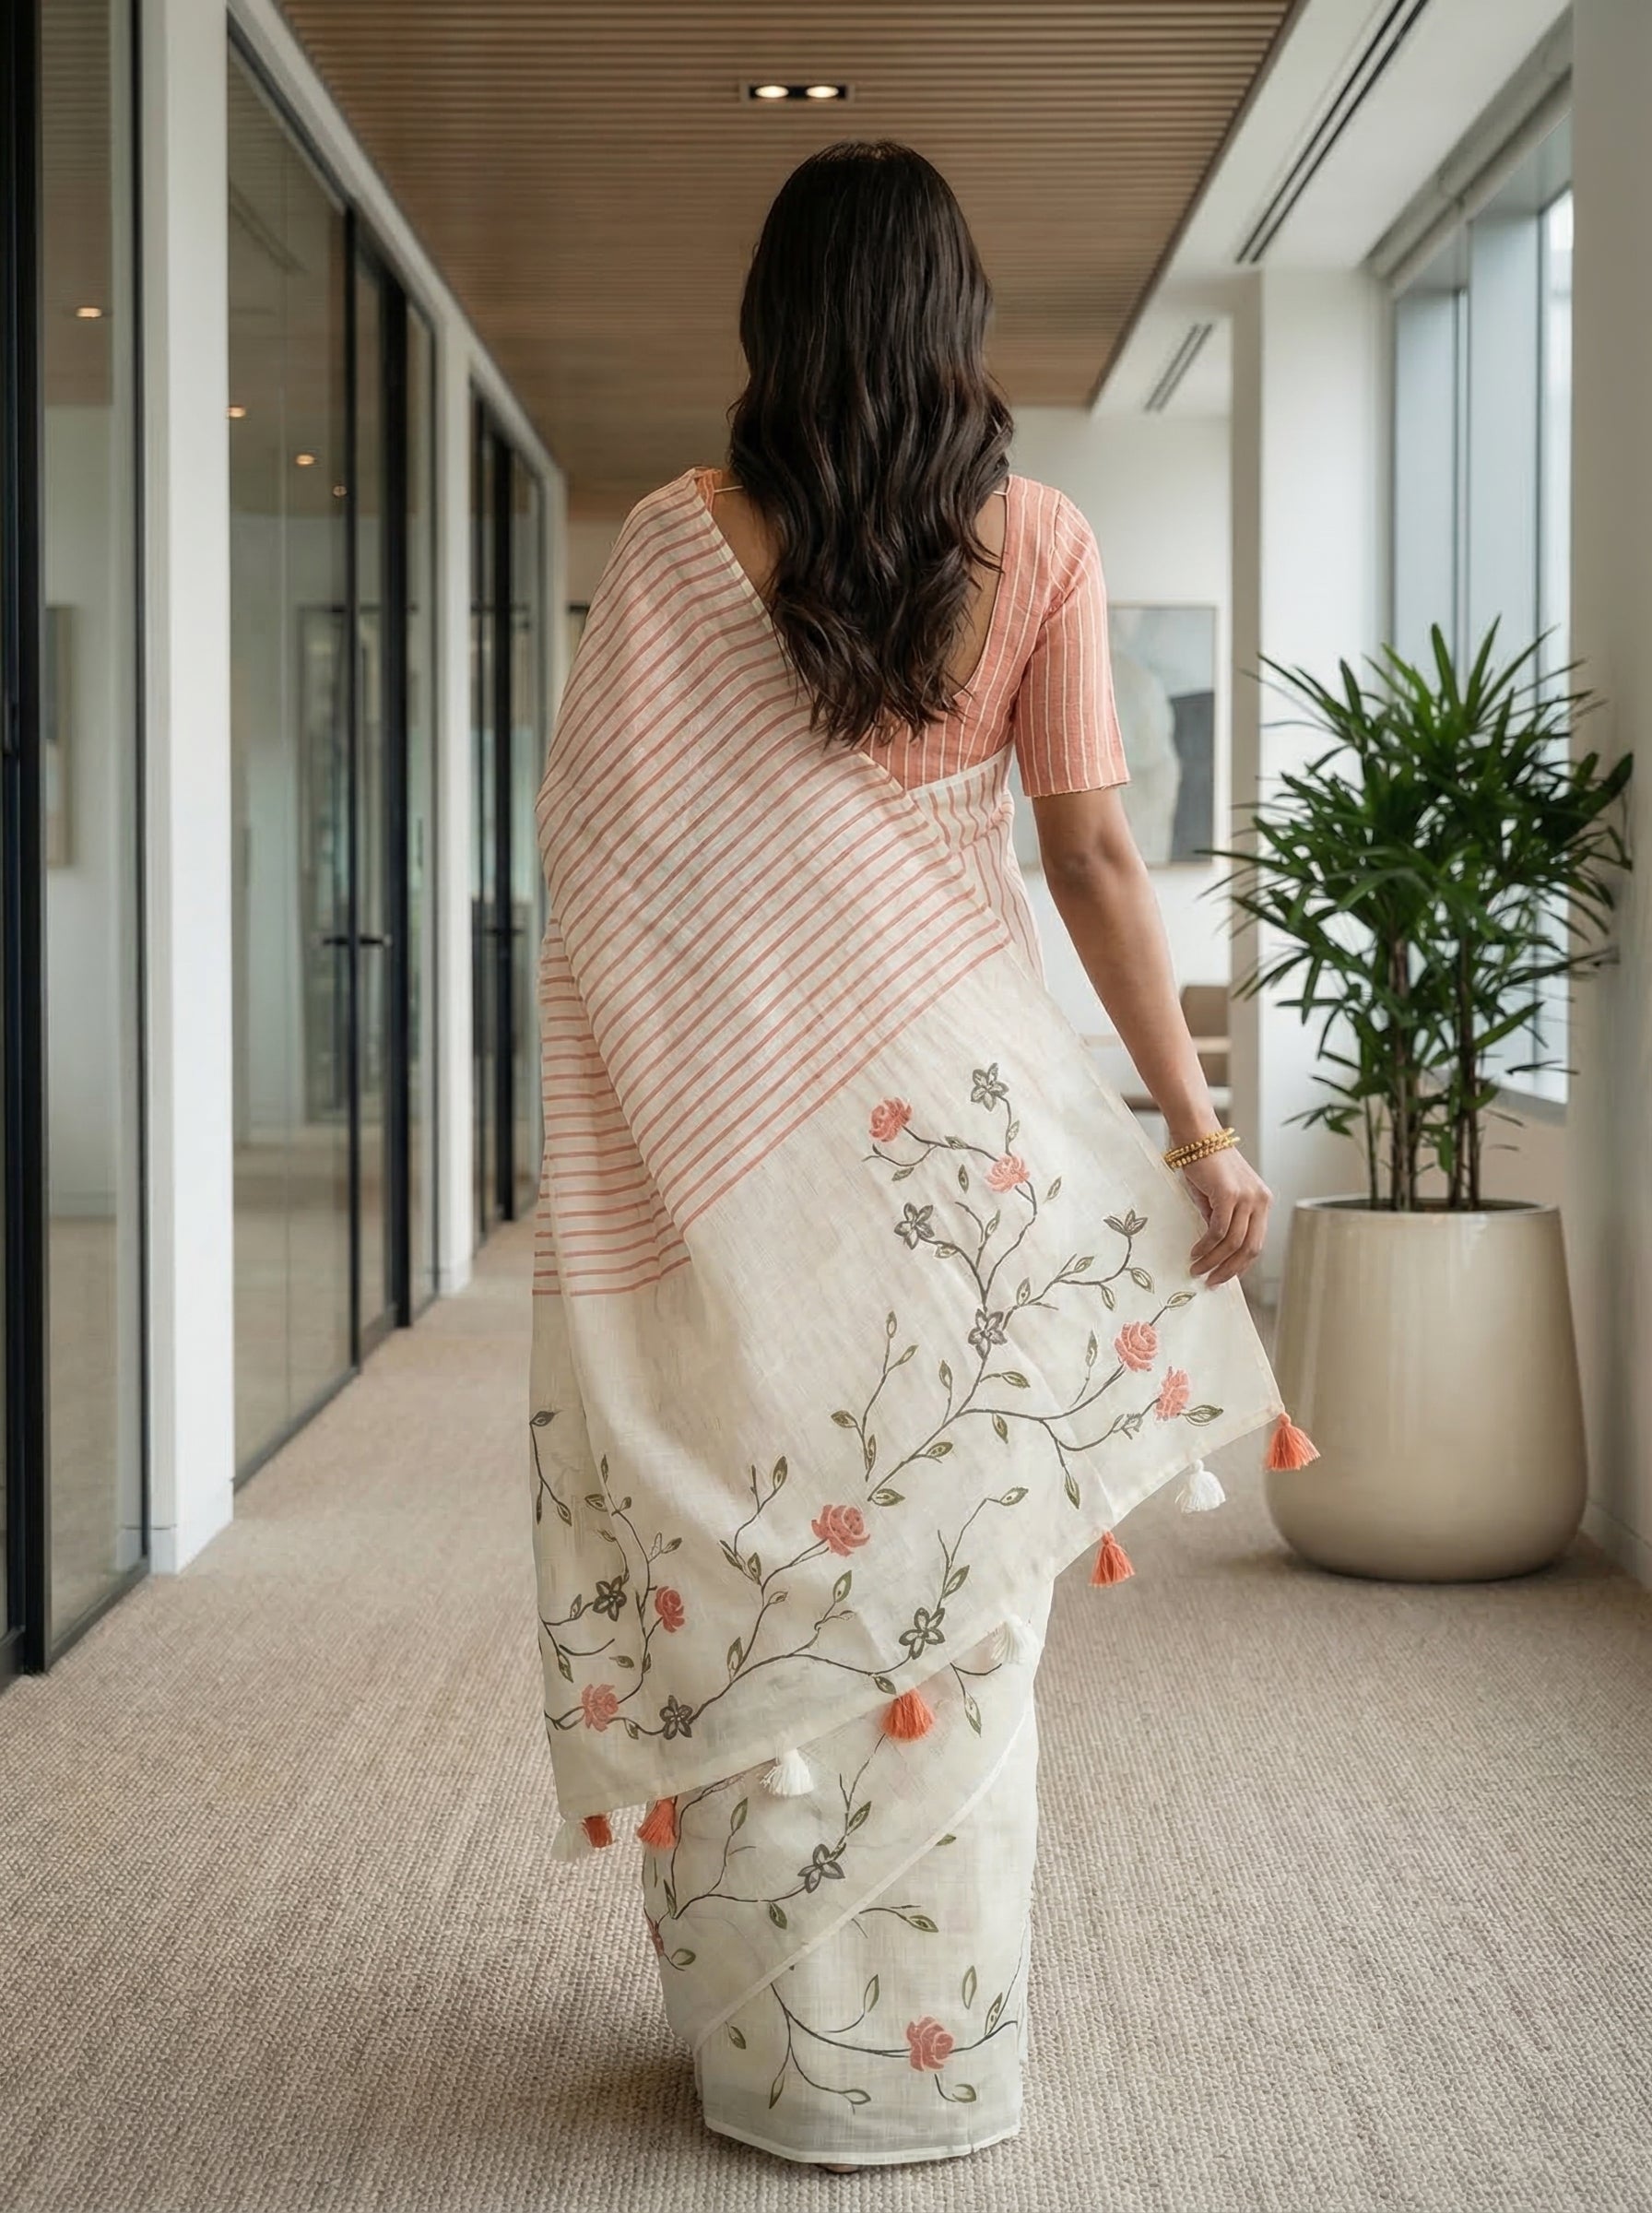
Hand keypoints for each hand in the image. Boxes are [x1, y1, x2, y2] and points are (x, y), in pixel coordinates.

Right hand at [1181, 1147, 1270, 1287]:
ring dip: (1214, 1261)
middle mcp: (1260, 1200)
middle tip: (1212, 1282)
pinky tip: (1195, 1253)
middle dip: (1230, 1269)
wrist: (1197, 1135)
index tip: (1224, 1276)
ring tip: (1197, 1270)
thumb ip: (1221, 1219)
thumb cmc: (1204, 1163)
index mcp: (1261, 1201)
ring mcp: (1247, 1197)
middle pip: (1250, 1248)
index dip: (1241, 1264)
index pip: (1256, 1242)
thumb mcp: (1217, 1196)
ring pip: (1234, 1242)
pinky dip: (1206, 1246)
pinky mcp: (1230, 1194)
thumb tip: (1214, 1247)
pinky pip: (1219, 1230)